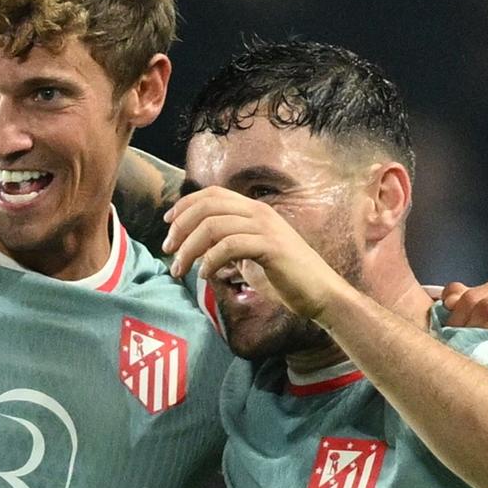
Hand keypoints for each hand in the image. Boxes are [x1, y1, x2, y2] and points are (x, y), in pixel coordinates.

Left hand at [162, 187, 351, 319]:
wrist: (320, 293)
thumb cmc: (284, 277)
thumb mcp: (251, 254)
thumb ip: (229, 243)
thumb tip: (197, 246)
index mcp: (254, 210)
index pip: (211, 194)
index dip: (185, 205)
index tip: (167, 224)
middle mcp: (259, 212)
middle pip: (207, 206)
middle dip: (181, 227)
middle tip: (168, 250)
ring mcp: (266, 228)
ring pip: (213, 226)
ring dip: (189, 248)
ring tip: (180, 269)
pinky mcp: (271, 247)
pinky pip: (229, 246)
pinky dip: (209, 260)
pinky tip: (204, 275)